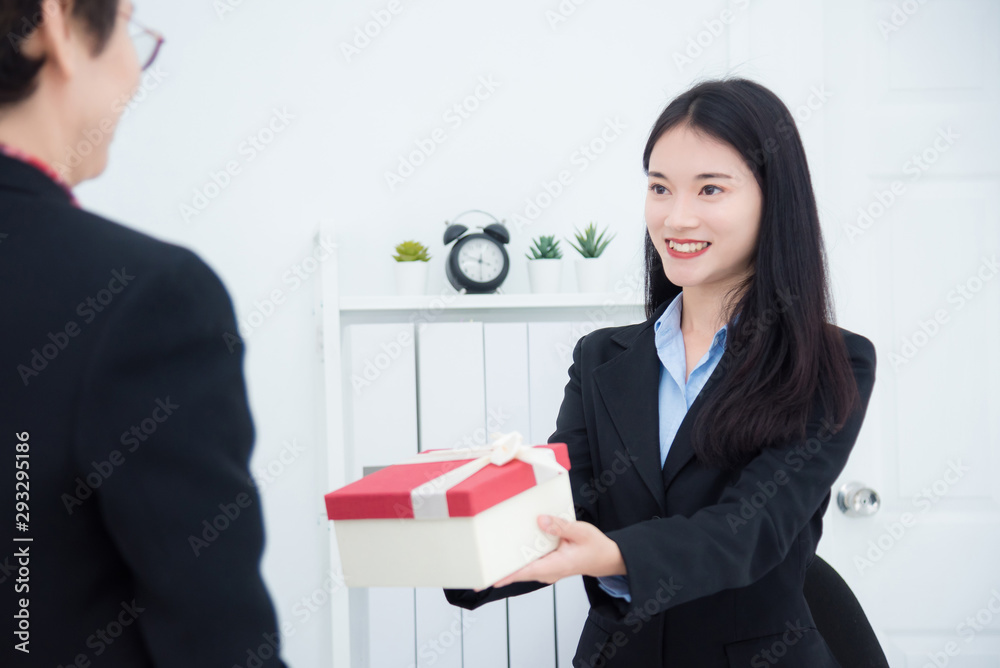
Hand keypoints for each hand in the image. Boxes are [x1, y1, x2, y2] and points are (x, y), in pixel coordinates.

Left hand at [479, 515, 625, 590]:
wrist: (608, 558)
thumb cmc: (596, 547)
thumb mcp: (580, 532)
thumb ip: (560, 526)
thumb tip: (540, 520)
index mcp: (554, 566)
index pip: (523, 573)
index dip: (503, 576)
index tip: (486, 579)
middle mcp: (547, 571)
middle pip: (517, 573)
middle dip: (497, 572)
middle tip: (475, 570)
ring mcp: (547, 569)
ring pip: (522, 569)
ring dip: (506, 565)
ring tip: (486, 559)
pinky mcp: (548, 563)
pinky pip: (529, 563)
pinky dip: (517, 559)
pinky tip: (508, 550)